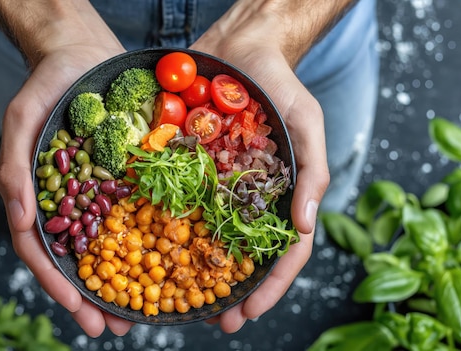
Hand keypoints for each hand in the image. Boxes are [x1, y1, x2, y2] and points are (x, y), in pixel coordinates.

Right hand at [0, 1, 130, 336]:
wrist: (83, 53)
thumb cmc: (46, 86)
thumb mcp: (21, 122)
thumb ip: (14, 170)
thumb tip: (21, 221)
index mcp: (41, 197)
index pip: (42, 251)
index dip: (59, 284)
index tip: (81, 311)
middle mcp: (72, 201)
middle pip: (80, 259)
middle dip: (96, 296)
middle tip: (116, 328)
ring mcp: (101, 192)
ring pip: (112, 243)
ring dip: (126, 279)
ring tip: (143, 311)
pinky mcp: (128, 177)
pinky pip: (139, 211)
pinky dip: (151, 238)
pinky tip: (169, 259)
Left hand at [191, 0, 336, 332]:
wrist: (239, 47)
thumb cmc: (280, 85)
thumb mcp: (306, 124)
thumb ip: (311, 173)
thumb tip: (307, 227)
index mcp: (278, 195)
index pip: (281, 251)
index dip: (268, 286)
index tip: (248, 313)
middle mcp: (245, 196)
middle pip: (240, 254)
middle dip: (229, 290)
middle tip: (215, 322)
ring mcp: (214, 184)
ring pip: (205, 235)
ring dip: (194, 270)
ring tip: (179, 301)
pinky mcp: (185, 167)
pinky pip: (174, 200)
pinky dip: (165, 226)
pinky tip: (149, 248)